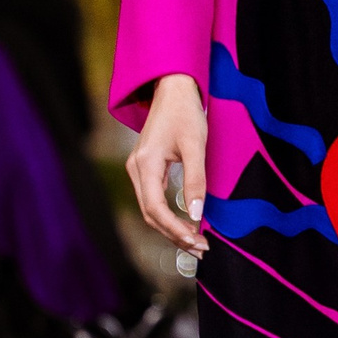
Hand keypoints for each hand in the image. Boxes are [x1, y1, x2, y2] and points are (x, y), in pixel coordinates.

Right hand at [127, 73, 209, 252]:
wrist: (173, 89)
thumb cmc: (185, 113)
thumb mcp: (196, 146)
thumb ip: (195, 181)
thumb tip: (196, 215)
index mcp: (145, 163)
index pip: (154, 208)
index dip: (174, 228)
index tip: (196, 240)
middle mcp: (136, 169)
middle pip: (151, 214)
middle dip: (174, 234)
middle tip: (201, 249)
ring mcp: (138, 169)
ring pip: (151, 209)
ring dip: (171, 228)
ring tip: (195, 242)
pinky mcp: (145, 168)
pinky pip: (153, 200)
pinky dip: (168, 216)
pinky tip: (185, 224)